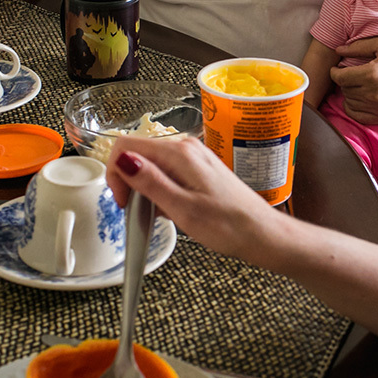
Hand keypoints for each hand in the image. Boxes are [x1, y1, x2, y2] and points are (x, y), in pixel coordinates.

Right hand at [106, 135, 278, 260]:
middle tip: (143, 213)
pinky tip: (175, 212)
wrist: (262, 233)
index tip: (123, 200)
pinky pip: (168, 175)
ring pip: (152, 167)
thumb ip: (149, 182)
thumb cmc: (229, 225)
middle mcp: (186, 148)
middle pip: (138, 155)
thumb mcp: (182, 208)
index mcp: (179, 153)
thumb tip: (122, 160)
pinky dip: (163, 193)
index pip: (126, 145)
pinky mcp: (199, 170)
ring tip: (166, 216)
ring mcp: (194, 158)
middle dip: (132, 184)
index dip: (115, 173)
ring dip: (148, 191)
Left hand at [330, 36, 377, 124]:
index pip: (340, 78)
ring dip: (350, 94)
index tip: (337, 70)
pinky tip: (360, 99)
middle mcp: (374, 94)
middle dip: (344, 81)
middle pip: (345, 90)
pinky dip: (355, 108)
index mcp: (371, 74)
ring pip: (350, 103)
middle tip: (350, 75)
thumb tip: (338, 50)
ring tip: (357, 86)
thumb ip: (358, 47)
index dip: (335, 72)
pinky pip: (359, 116)